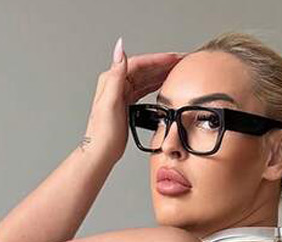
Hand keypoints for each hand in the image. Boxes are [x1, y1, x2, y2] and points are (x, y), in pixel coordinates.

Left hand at [84, 38, 185, 164]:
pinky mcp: (126, 105)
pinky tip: (164, 85)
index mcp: (112, 79)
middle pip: (144, 69)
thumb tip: (120, 48)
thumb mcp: (110, 101)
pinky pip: (144, 90)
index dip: (158, 59)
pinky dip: (155, 86)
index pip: (139, 63)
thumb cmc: (103, 132)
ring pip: (145, 78)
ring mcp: (121, 94)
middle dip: (163, 64)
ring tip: (177, 71)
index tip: (174, 58)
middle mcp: (116, 83)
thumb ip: (116, 74)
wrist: (100, 153)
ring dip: (161, 73)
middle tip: (181, 62)